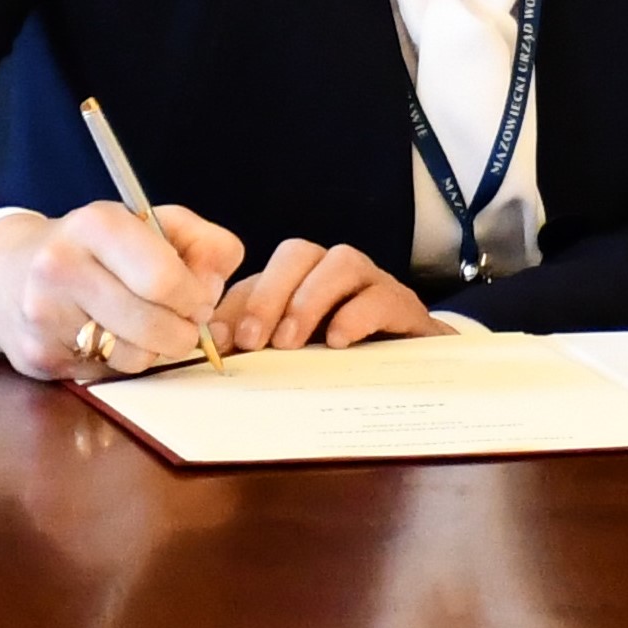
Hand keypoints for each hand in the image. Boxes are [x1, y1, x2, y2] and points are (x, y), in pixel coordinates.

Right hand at [0, 202, 244, 380]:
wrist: (6, 276)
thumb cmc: (97, 249)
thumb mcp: (152, 225)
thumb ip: (204, 243)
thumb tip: (216, 287)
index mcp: (96, 224)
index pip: (165, 278)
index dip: (196, 297)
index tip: (200, 299)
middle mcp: (61, 266)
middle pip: (155, 324)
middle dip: (185, 330)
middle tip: (185, 322)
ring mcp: (43, 315)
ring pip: (136, 356)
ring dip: (155, 349)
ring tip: (144, 326)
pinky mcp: (39, 357)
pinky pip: (109, 373)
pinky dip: (123, 361)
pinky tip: (110, 337)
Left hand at [214, 239, 450, 351]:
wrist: (413, 373)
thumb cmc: (343, 364)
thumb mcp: (292, 356)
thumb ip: (256, 346)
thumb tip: (214, 348)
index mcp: (300, 283)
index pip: (261, 275)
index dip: (238, 304)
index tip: (225, 342)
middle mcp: (333, 273)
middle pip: (297, 254)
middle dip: (269, 294)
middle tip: (254, 339)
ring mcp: (372, 284)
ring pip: (341, 262)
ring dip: (309, 300)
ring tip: (290, 343)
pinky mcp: (404, 306)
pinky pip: (381, 296)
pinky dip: (355, 316)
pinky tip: (337, 342)